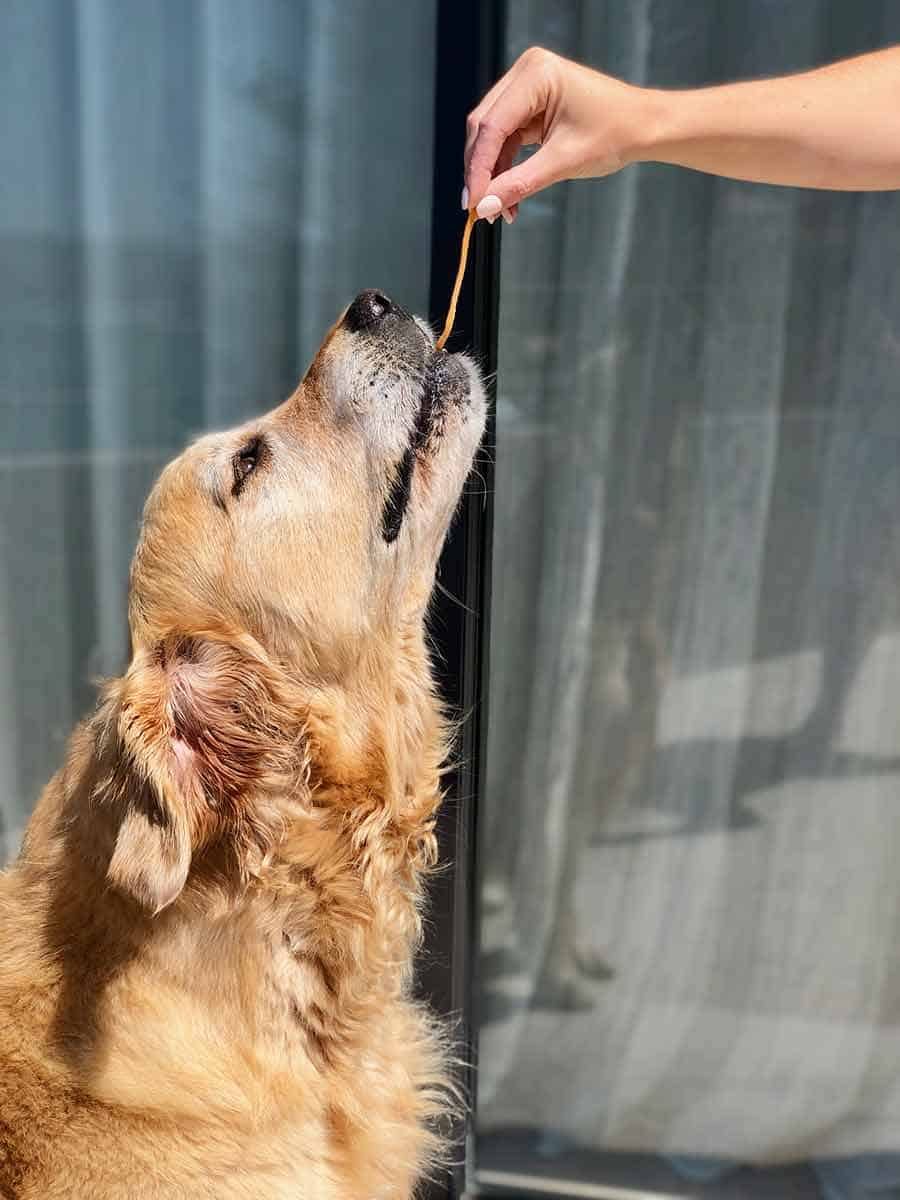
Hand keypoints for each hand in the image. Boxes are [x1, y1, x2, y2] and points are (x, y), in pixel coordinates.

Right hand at [464, 47, 649, 222]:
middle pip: (484, 127)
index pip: (492, 125)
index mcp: (536, 74)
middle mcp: (526, 73)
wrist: (643, 127)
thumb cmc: (615, 134)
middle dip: (481, 172)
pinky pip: (505, 139)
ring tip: (499, 209)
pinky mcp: (529, 105)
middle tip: (480, 210)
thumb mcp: (564, 162)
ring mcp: (526, 87)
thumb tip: (485, 206)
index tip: (473, 204)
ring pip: (491, 136)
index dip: (478, 168)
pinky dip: (504, 169)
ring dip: (492, 174)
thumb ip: (519, 183)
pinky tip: (508, 196)